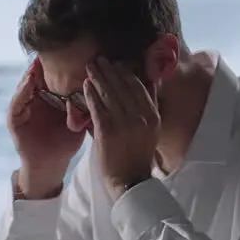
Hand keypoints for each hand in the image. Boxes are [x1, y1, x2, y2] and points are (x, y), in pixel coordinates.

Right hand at [8, 57, 84, 196]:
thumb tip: (109, 86)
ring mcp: (23, 107)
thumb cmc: (66, 142)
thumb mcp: (79, 119)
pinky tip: (30, 82)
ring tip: (39, 60)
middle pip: (38, 75)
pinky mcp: (14, 119)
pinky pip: (17, 102)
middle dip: (45, 62)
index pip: (54, 75)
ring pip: (25, 84)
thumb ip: (88, 103)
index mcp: (51, 97)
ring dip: (32, 73)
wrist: (50, 165)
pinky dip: (22, 91)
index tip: (73, 49)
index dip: (62, 63)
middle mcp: (35, 98)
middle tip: (54, 46)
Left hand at [83, 58, 158, 197]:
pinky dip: (91, 94)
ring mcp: (124, 123)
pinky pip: (97, 106)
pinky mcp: (107, 130)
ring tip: (91, 66)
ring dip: (98, 77)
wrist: (129, 181)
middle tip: (99, 58)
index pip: (139, 86)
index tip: (117, 62)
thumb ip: (148, 106)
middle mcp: (141, 117)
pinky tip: (86, 85)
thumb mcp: (151, 129)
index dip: (126, 72)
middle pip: (123, 86)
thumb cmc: (137, 154)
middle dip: (110, 70)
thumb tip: (147, 82)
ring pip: (109, 93)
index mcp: (153, 115)